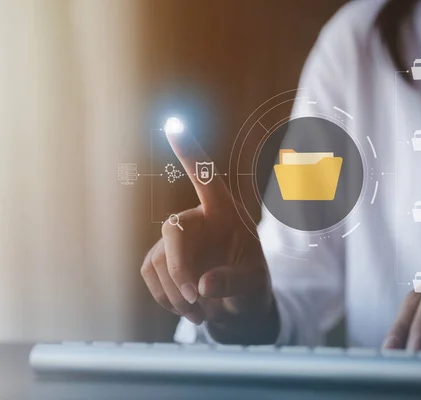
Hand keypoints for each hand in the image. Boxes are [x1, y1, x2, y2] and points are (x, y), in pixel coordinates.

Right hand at [140, 130, 277, 343]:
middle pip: (173, 229)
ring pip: (160, 260)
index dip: (191, 152)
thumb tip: (203, 286)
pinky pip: (150, 276)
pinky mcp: (159, 258)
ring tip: (201, 313)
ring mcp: (175, 239)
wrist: (235, 304)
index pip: (207, 178)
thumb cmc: (251, 283)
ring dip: (176, 294)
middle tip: (197, 299)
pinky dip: (165, 299)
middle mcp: (196, 219)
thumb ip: (234, 282)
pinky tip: (186, 308)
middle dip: (180, 269)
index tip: (174, 124)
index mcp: (225, 212)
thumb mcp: (253, 284)